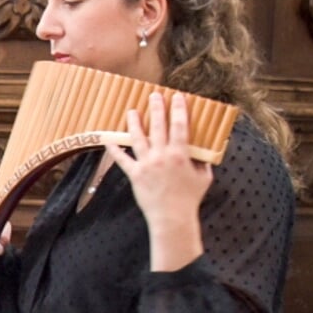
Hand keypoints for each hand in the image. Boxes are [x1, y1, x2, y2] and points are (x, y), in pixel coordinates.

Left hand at [108, 92, 210, 270]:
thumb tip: (204, 151)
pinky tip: (108, 139)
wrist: (172, 217)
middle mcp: (162, 156)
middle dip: (156, 109)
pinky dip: (114, 150)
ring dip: (134, 123)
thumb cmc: (190, 198)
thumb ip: (202, 162)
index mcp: (180, 154)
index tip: (176, 96)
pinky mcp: (134, 174)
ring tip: (132, 111)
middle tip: (154, 95)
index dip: (178, 109)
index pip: (179, 126)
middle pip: (158, 127)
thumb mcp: (203, 177)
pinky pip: (122, 160)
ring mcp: (146, 164)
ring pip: (138, 139)